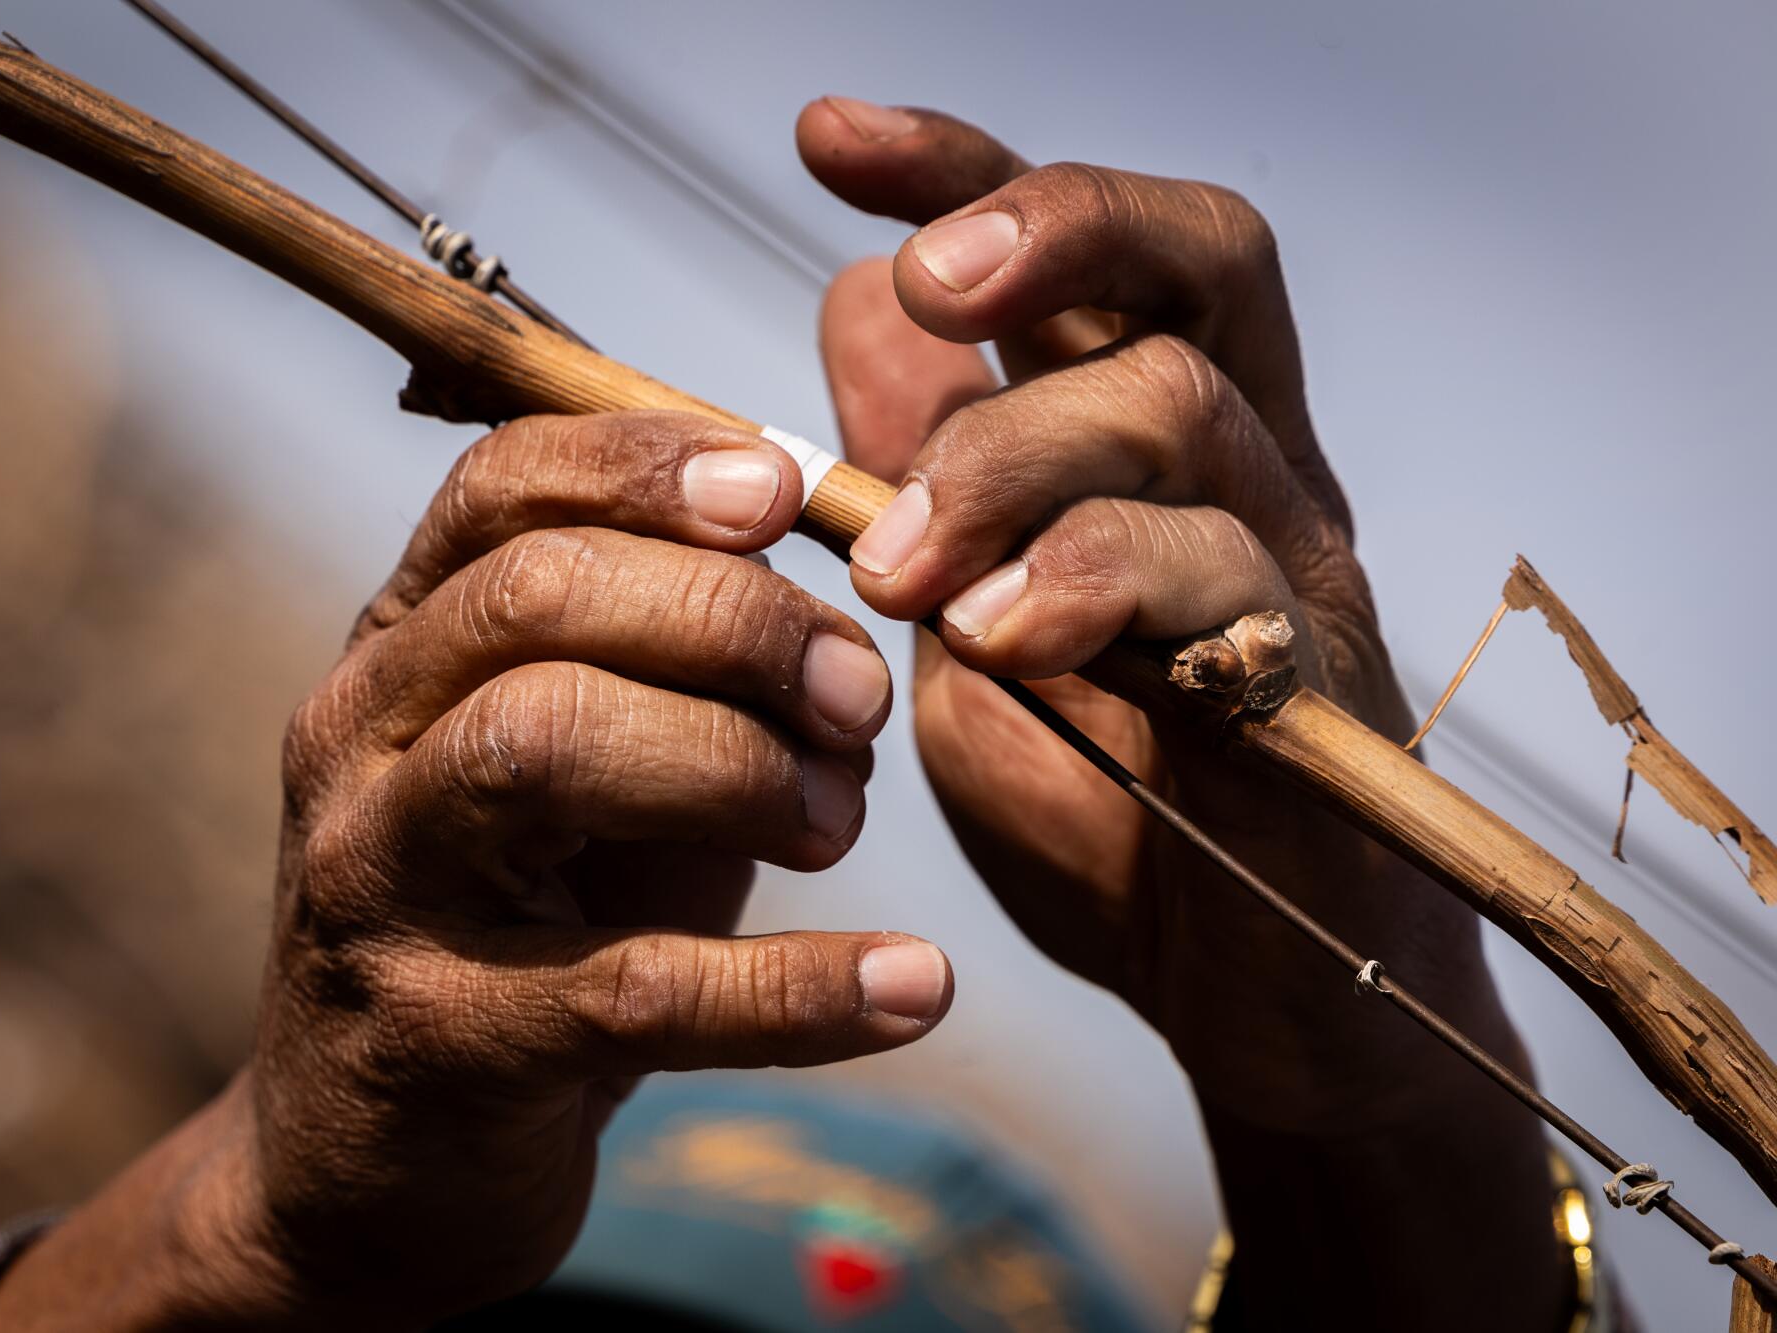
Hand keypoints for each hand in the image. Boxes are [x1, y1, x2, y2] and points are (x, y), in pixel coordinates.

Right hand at [0, 412, 951, 1330]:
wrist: (376, 1158)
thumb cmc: (525, 924)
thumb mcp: (580, 769)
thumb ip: (672, 664)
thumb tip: (845, 582)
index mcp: (402, 650)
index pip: (499, 490)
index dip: (649, 463)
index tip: (787, 488)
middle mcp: (362, 744)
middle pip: (535, 597)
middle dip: (731, 618)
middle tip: (858, 696)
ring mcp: (382, 890)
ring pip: (544, 745)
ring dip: (735, 760)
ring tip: (839, 818)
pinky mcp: (443, 1046)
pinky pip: (630, 991)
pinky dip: (796, 987)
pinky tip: (916, 984)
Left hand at [797, 101, 1566, 1325]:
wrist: (1236, 991)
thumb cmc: (1102, 797)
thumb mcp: (968, 620)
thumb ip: (922, 473)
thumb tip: (849, 296)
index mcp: (1145, 442)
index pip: (1091, 247)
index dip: (970, 168)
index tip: (824, 140)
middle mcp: (1242, 467)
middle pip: (1196, 258)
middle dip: (1044, 235)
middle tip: (921, 292)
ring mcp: (1289, 565)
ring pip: (1186, 410)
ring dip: (1013, 462)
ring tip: (898, 574)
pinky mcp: (1315, 683)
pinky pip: (1227, 580)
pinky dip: (1092, 586)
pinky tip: (995, 639)